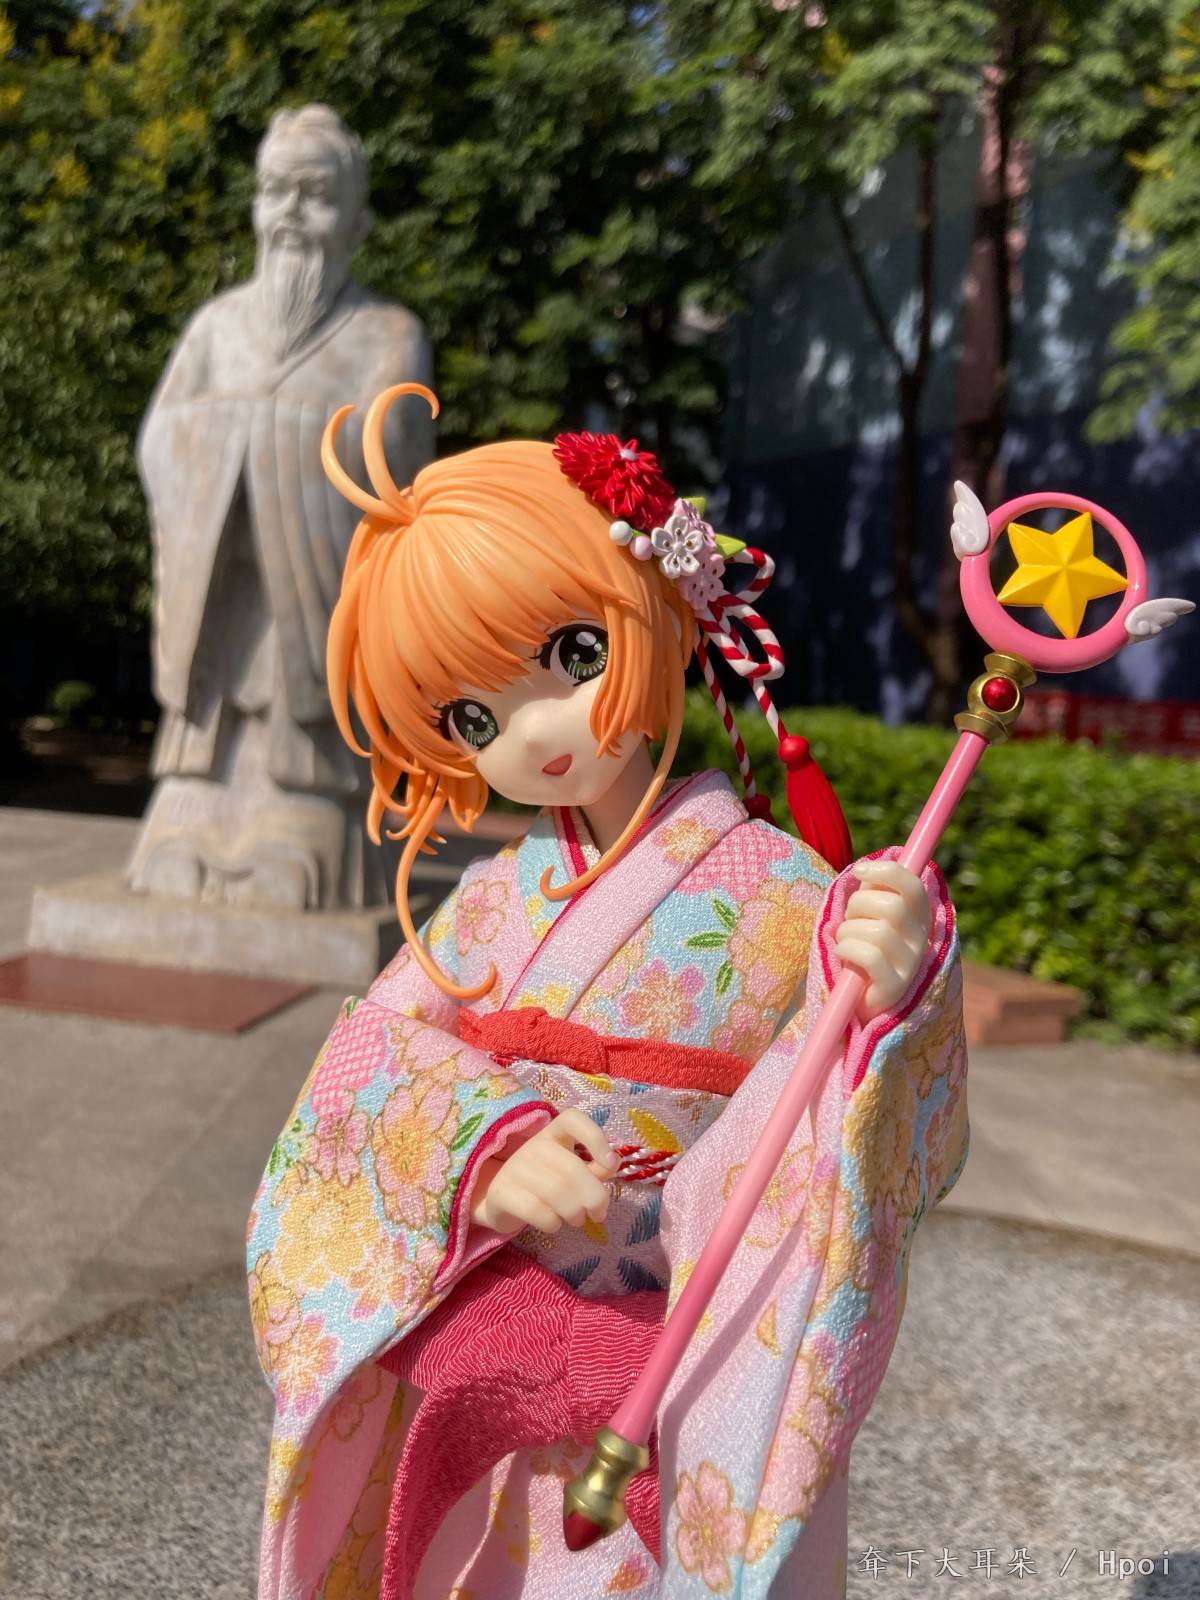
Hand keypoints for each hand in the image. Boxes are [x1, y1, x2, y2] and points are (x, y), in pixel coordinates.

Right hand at [469, 1108, 618, 1234]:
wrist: (502, 1199)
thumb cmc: (547, 1181)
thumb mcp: (572, 1169)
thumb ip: (596, 1167)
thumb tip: (613, 1163)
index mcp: (553, 1132)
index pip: (572, 1119)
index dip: (595, 1137)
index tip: (610, 1163)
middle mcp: (533, 1145)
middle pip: (572, 1169)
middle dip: (594, 1198)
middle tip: (599, 1214)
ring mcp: (514, 1167)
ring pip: (557, 1194)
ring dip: (575, 1214)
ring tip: (577, 1219)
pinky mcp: (501, 1192)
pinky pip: (537, 1212)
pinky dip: (553, 1224)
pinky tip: (553, 1223)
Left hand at [834, 860, 931, 1024]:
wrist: (861, 1000)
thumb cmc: (863, 951)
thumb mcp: (869, 917)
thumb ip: (873, 894)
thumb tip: (866, 869)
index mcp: (919, 918)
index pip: (913, 886)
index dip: (886, 872)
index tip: (859, 871)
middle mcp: (921, 941)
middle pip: (891, 907)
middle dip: (858, 906)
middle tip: (850, 919)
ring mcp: (910, 965)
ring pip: (877, 931)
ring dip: (848, 932)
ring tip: (845, 942)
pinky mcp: (894, 987)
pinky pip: (868, 956)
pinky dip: (847, 950)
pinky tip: (844, 956)